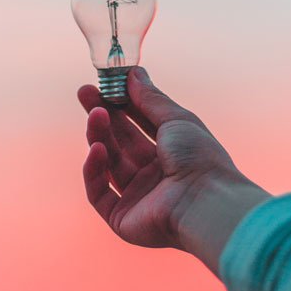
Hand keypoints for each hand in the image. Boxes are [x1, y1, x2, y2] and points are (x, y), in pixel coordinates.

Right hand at [79, 67, 268, 272]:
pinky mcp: (122, 218)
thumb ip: (150, 98)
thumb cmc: (199, 158)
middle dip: (102, 116)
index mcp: (170, 153)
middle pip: (119, 141)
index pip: (138, 124)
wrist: (205, 202)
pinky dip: (94, 171)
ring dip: (99, 136)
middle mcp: (153, 174)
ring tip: (95, 114)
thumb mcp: (176, 119)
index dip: (120, 104)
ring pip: (108, 163)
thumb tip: (134, 72)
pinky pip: (99, 193)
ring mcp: (137, 197)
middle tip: (84, 93)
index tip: (103, 84)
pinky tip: (97, 149)